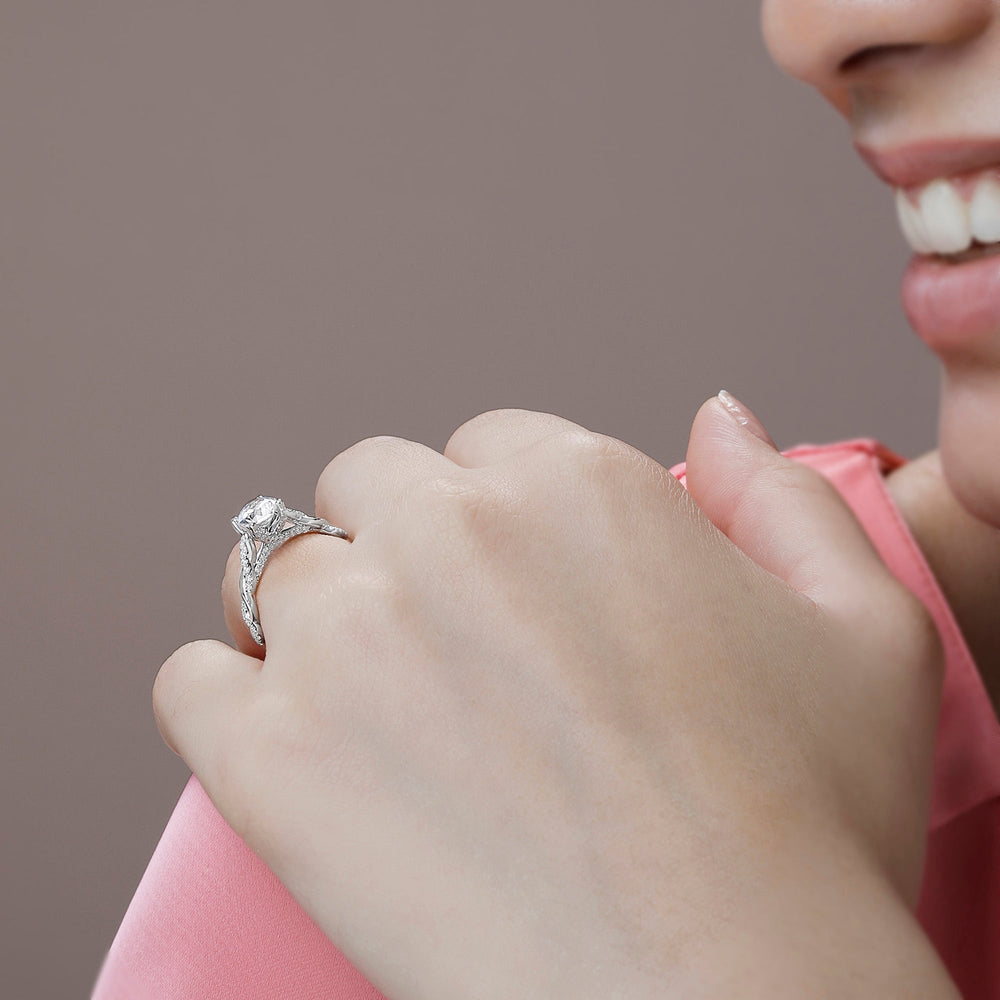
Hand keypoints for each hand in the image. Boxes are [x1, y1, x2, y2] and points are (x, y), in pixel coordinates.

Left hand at [153, 398, 948, 998]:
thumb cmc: (810, 827)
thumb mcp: (863, 628)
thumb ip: (781, 495)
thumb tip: (715, 414)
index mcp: (577, 486)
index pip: (487, 447)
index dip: (504, 512)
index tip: (520, 584)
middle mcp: (450, 533)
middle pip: (370, 485)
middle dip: (400, 538)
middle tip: (443, 637)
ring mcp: (347, 640)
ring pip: (269, 566)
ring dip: (305, 608)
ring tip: (360, 684)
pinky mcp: (270, 756)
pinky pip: (193, 682)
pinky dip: (226, 701)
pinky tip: (288, 744)